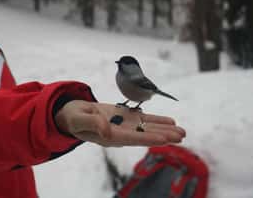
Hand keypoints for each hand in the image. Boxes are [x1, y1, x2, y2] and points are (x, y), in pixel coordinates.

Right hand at [54, 100, 185, 146]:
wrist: (70, 114)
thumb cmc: (71, 117)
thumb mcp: (77, 118)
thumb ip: (91, 123)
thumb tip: (106, 130)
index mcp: (108, 137)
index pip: (132, 138)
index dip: (148, 138)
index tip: (165, 139)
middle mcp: (120, 133)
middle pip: (145, 135)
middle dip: (163, 135)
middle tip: (182, 136)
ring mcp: (124, 126)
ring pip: (147, 127)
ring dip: (165, 128)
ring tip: (182, 132)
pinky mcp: (125, 117)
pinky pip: (143, 118)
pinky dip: (157, 119)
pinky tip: (170, 121)